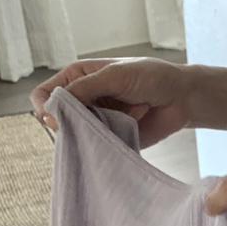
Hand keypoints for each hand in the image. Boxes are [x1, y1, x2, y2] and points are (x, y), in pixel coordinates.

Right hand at [29, 57, 192, 147]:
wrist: (182, 97)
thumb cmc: (150, 77)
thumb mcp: (114, 75)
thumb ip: (84, 89)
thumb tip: (53, 109)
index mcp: (77, 78)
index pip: (44, 95)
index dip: (45, 108)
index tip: (57, 119)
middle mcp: (83, 100)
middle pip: (56, 120)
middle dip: (70, 124)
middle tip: (95, 122)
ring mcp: (96, 121)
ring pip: (75, 137)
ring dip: (91, 135)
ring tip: (116, 124)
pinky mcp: (110, 140)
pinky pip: (96, 149)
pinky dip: (103, 147)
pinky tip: (120, 138)